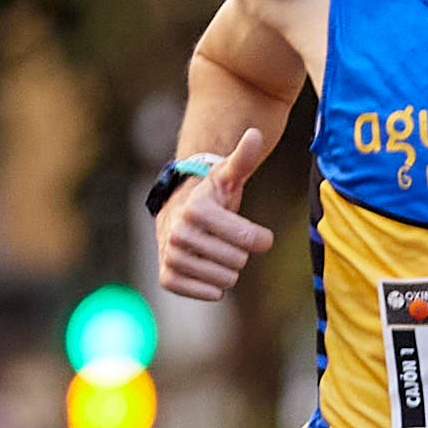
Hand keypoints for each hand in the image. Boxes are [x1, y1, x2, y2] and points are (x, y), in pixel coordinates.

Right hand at [154, 127, 273, 301]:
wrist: (179, 214)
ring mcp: (170, 256)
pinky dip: (213, 287)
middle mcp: (178, 232)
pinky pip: (206, 294)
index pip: (250, 240)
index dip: (261, 239)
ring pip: (226, 280)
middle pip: (239, 261)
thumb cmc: (212, 196)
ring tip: (215, 251)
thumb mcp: (228, 176)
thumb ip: (243, 157)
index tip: (257, 234)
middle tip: (226, 239)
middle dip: (240, 252)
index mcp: (197, 209)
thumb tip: (256, 133)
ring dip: (228, 269)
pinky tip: (208, 270)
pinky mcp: (167, 278)